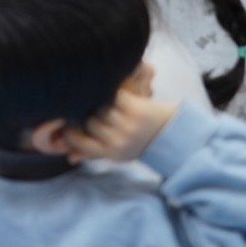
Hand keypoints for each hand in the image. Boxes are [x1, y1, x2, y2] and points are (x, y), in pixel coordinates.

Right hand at [57, 87, 176, 164]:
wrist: (178, 134)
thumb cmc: (143, 142)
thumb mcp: (119, 153)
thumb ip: (93, 152)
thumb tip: (69, 157)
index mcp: (112, 153)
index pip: (80, 142)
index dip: (70, 131)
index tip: (67, 123)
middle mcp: (119, 141)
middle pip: (89, 122)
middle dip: (87, 113)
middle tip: (86, 105)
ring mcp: (127, 124)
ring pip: (100, 107)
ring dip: (100, 100)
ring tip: (100, 95)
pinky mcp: (136, 108)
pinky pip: (114, 96)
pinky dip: (112, 91)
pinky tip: (112, 89)